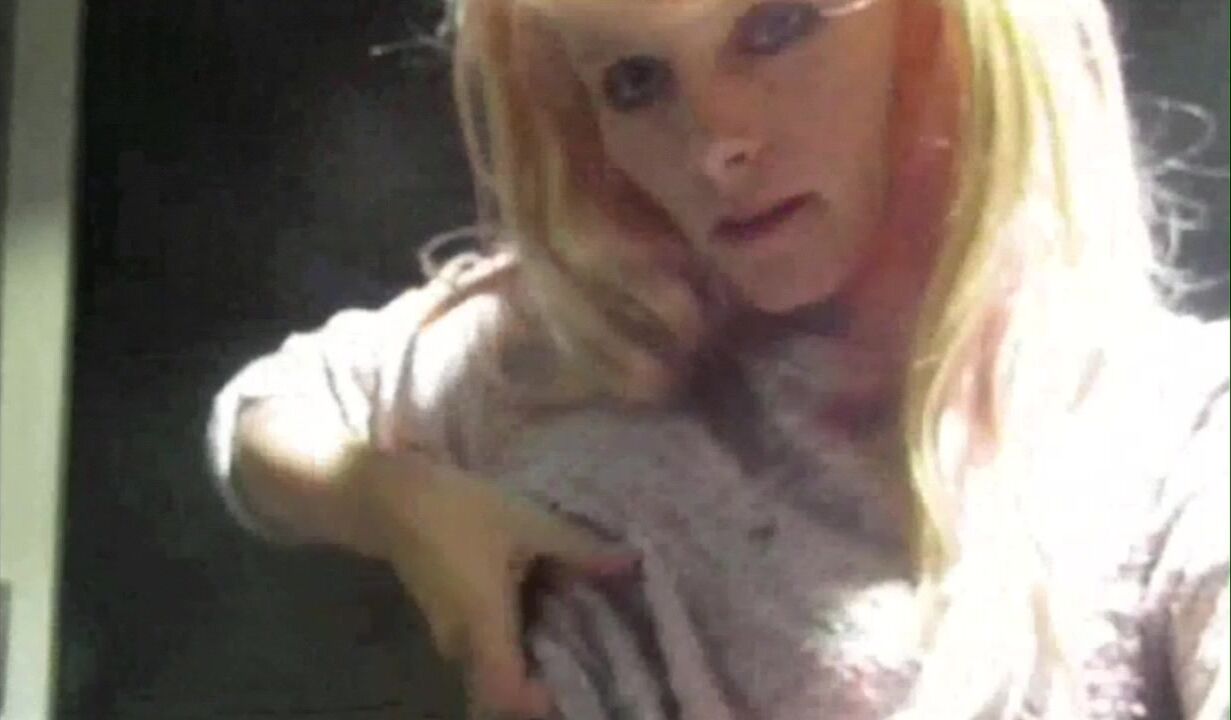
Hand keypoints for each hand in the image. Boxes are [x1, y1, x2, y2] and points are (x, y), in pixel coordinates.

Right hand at [344, 448, 638, 718]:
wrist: (389, 496)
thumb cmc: (457, 511)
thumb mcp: (526, 522)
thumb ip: (577, 548)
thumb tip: (629, 563)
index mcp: (484, 628)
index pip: (507, 698)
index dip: (542, 702)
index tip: (579, 680)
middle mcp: (464, 643)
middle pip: (503, 688)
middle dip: (544, 678)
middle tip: (592, 651)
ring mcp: (450, 633)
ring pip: (494, 665)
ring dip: (530, 652)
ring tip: (574, 622)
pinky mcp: (446, 616)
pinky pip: (486, 643)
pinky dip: (515, 633)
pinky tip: (543, 599)